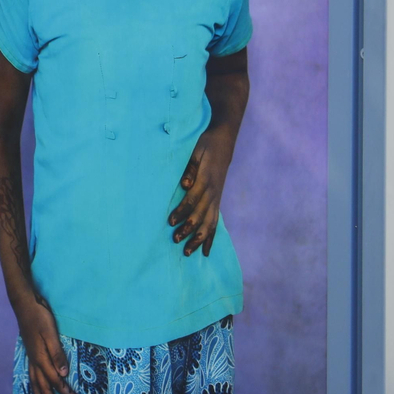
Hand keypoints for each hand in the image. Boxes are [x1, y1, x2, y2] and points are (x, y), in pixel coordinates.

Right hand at [13, 293, 79, 393]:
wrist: (24, 306)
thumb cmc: (40, 317)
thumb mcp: (51, 333)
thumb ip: (57, 353)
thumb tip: (64, 374)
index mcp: (41, 359)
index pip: (56, 381)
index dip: (66, 393)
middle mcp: (35, 362)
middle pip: (45, 389)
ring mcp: (31, 359)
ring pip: (36, 385)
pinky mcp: (31, 355)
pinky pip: (32, 378)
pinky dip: (35, 388)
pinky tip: (38, 390)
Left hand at [170, 130, 235, 256]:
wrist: (223, 141)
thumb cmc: (206, 145)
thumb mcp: (196, 152)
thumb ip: (190, 169)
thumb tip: (185, 185)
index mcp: (205, 180)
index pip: (192, 200)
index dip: (181, 212)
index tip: (170, 222)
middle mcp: (213, 192)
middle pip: (200, 215)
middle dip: (188, 230)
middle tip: (175, 240)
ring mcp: (217, 198)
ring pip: (209, 224)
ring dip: (199, 239)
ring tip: (187, 251)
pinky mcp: (218, 201)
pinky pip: (215, 223)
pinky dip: (211, 238)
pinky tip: (206, 251)